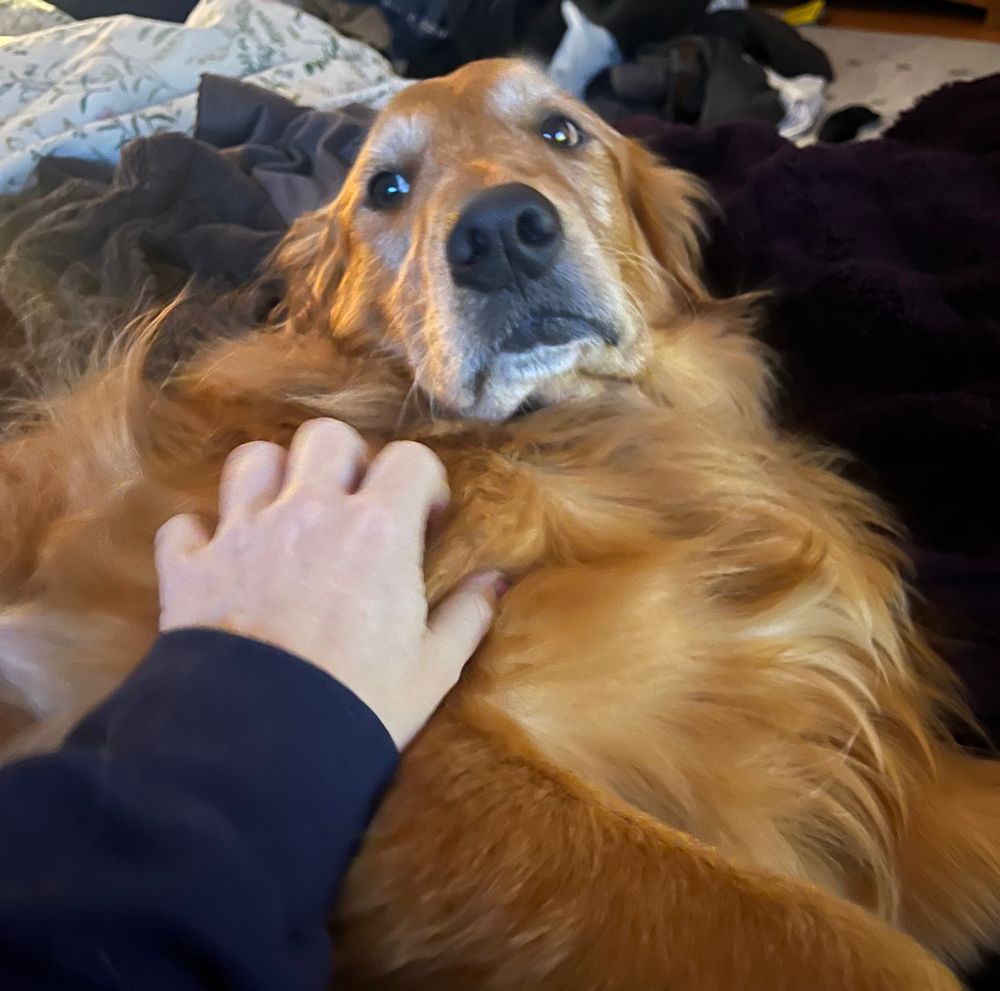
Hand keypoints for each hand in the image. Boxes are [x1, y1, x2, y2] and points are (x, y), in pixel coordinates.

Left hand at [155, 418, 504, 748]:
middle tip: (354, 503)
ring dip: (272, 478)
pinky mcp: (191, 568)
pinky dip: (200, 537)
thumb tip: (494, 582)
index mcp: (377, 529)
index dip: (422, 480)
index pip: (409, 458)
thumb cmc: (363, 704)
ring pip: (252, 461)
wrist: (264, 750)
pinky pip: (184, 527)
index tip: (424, 517)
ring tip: (285, 514)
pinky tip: (217, 560)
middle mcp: (310, 512)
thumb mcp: (434, 668)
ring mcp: (244, 534)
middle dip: (345, 459)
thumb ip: (467, 615)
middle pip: (325, 437)